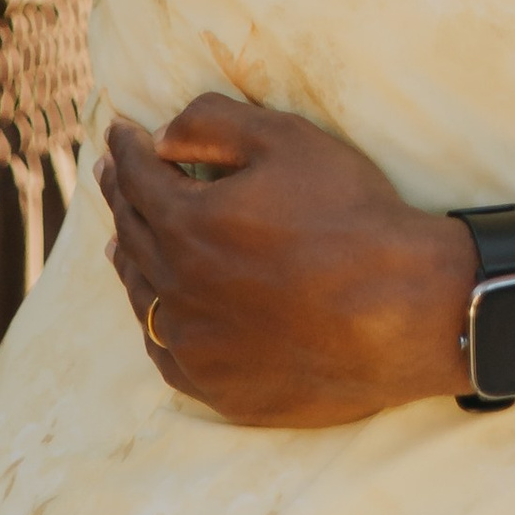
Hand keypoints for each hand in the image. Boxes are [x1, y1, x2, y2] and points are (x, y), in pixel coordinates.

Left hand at [101, 98, 514, 424]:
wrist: (403, 310)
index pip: (137, 178)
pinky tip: (160, 311)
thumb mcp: (288, 140)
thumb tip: (159, 136)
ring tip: (118, 243)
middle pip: (132, 236)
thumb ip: (213, 124)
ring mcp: (196, 348)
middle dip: (120, 197)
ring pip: (143, 298)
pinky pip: (168, 353)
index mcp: (186, 225)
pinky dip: (156, 322)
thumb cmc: (350, 216)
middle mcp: (177, 290)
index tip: (118, 131)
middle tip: (110, 173)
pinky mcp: (220, 390)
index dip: (126, 149)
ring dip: (128, 261)